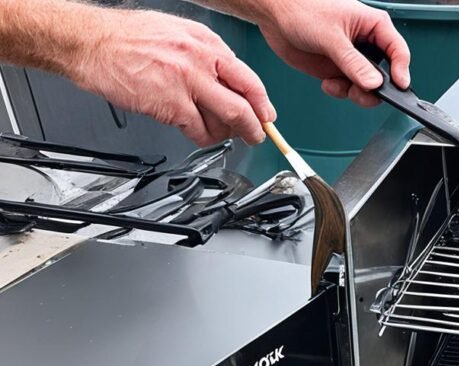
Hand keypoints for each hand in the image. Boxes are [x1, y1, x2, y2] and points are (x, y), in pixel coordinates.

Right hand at [70, 10, 274, 145]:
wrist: (91, 42)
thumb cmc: (129, 37)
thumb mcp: (179, 33)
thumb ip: (207, 55)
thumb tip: (231, 79)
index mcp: (207, 44)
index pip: (249, 79)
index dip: (262, 103)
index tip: (265, 115)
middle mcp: (201, 62)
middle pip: (244, 105)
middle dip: (255, 128)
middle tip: (256, 136)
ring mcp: (187, 85)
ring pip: (225, 121)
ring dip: (227, 134)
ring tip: (222, 134)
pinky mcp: (170, 105)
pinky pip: (198, 131)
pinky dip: (203, 138)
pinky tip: (199, 134)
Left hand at [257, 0, 410, 106]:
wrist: (275, 13)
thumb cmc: (302, 8)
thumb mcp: (331, 36)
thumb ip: (353, 62)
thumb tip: (373, 82)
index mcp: (373, 25)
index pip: (398, 51)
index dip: (401, 71)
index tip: (399, 87)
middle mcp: (365, 43)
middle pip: (385, 74)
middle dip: (375, 88)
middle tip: (363, 93)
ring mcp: (351, 58)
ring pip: (367, 85)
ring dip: (356, 93)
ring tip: (341, 88)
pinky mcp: (337, 69)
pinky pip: (348, 88)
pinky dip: (340, 91)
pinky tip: (328, 84)